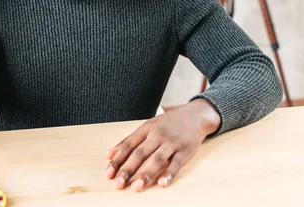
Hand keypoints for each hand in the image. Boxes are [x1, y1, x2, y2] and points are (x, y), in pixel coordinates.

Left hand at [105, 99, 220, 191]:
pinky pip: (176, 163)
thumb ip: (128, 140)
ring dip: (145, 174)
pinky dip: (169, 174)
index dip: (118, 160)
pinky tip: (162, 183)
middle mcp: (157, 134)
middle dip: (128, 169)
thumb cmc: (167, 123)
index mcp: (146, 128)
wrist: (194, 115)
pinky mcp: (185, 150)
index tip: (108, 174)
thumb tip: (109, 154)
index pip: (128, 145)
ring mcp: (172, 142)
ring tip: (136, 187)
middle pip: (140, 153)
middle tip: (118, 184)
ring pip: (157, 159)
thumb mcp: (147, 127)